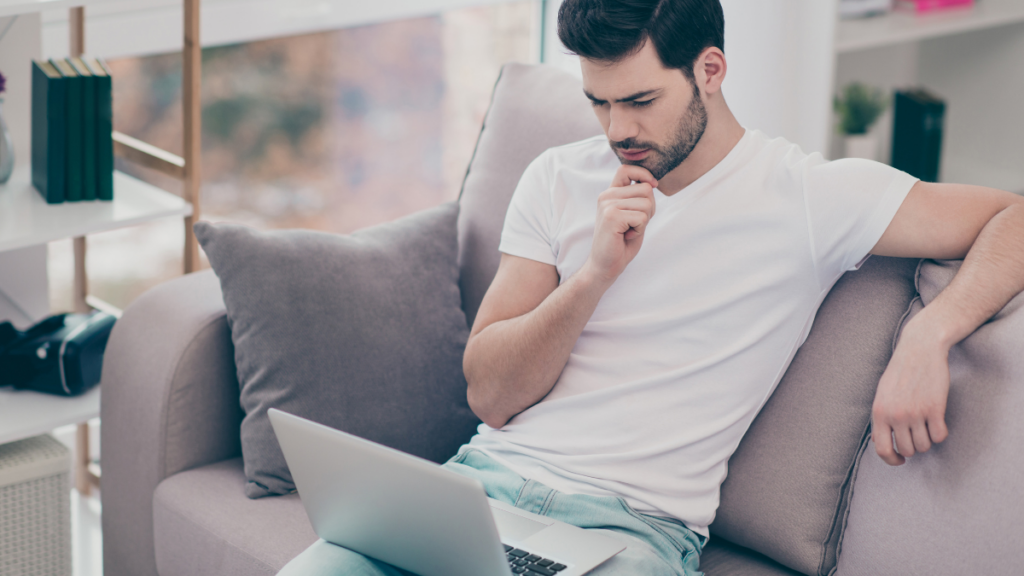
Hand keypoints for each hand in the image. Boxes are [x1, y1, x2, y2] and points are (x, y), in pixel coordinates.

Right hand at [582, 165, 656, 283]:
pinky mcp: (611, 216)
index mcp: (610, 194)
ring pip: (647, 203)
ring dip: (644, 221)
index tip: (652, 185)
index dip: (643, 174)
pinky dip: (639, 230)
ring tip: (629, 231)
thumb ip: (638, 198)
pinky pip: (642, 217)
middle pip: (646, 188)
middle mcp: (606, 196)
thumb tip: (652, 183)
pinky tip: (626, 236)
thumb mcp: (631, 215)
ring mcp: (607, 205)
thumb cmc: (621, 243)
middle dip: (649, 208)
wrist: (605, 265)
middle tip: (634, 224)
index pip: (626, 169)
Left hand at [870, 316, 950, 465]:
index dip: (892, 460)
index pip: (882, 450)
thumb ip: (881, 418)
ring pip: (924, 445)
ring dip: (927, 439)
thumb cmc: (900, 372)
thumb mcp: (882, 394)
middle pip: (907, 450)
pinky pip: (940, 436)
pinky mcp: (935, 408)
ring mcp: (915, 413)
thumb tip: (878, 443)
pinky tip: (937, 422)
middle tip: (917, 435)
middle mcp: (896, 415)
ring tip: (926, 425)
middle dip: (913, 447)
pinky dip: (941, 433)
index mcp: (879, 412)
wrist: (920, 349)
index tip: (900, 460)